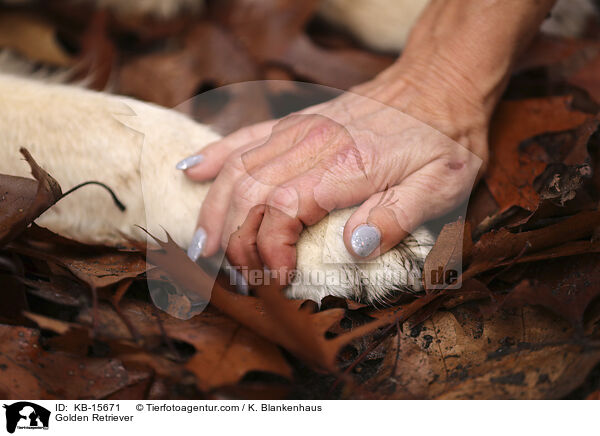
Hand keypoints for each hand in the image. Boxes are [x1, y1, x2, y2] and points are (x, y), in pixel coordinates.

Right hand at [179, 59, 488, 280]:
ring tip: (201, 246)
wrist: (439, 82)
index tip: (277, 278)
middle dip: (234, 240)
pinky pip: (246, 136)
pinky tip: (191, 172)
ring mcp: (300, 130)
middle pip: (250, 193)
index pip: (283, 209)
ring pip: (238, 168)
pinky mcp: (297, 122)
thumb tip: (354, 249)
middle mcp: (313, 144)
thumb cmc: (444, 137)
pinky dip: (214, 155)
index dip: (269, 249)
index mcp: (346, 167)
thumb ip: (398, 216)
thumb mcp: (442, 185)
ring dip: (214, 210)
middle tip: (238, 277)